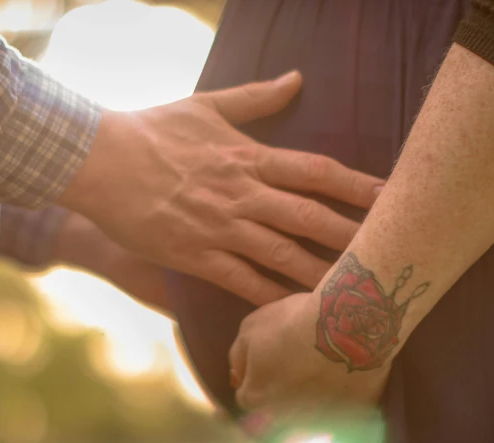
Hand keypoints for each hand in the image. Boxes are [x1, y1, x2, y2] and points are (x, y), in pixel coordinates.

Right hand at [59, 71, 383, 305]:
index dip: (357, 184)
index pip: (315, 170)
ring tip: (360, 291)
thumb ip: (256, 98)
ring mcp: (220, 228)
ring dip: (323, 273)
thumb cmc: (152, 130)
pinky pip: (243, 281)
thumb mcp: (206, 105)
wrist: (99, 161)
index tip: (392, 194)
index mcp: (247, 156)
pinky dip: (272, 297)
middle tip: (394, 248)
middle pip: (310, 216)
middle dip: (355, 233)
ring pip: (283, 254)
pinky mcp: (196, 256)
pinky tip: (298, 311)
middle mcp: (242, 194)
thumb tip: (297, 79)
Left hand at [229, 293, 387, 416]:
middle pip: (275, 416)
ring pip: (307, 422)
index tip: (269, 366)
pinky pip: (341, 419)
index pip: (246, 399)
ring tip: (320, 379)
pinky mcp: (351, 422)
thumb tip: (236, 377)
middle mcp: (283, 421)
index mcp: (256, 400)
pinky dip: (339, 408)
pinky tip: (343, 385)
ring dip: (308, 407)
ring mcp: (318, 424)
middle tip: (295, 372)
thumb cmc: (294, 323)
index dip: (256, 381)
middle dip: (280, 400)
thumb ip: (238, 358)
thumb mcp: (251, 328)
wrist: (349, 326)